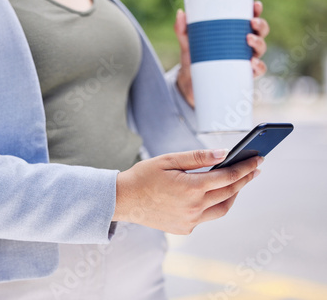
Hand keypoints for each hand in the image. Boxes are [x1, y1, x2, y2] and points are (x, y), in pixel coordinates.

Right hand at [113, 149, 262, 234]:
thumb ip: (197, 157)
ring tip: (238, 183)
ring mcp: (190, 221)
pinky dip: (213, 205)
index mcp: (191, 188)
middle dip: (244, 179)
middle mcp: (194, 207)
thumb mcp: (168, 160)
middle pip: (229, 192)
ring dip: (233, 195)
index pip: (228, 176)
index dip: (246, 167)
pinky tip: (210, 195)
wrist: (123, 200)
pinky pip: (206, 217)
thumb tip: (223, 154)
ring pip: (222, 209)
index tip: (258, 159)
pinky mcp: (184, 229)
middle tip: (255, 169)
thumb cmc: (143, 176)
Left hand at [174, 1, 269, 107]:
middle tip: (251, 22)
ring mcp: (245, 60)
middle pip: (260, 33)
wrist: (190, 83)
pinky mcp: (243, 75)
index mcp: (234, 33)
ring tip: (249, 40)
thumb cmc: (193, 58)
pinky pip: (257, 71)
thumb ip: (182, 29)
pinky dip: (258, 66)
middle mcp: (244, 45)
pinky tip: (252, 63)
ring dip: (259, 43)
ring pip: (260, 50)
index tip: (255, 4)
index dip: (256, 11)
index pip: (250, 18)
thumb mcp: (187, 43)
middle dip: (260, 26)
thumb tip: (180, 13)